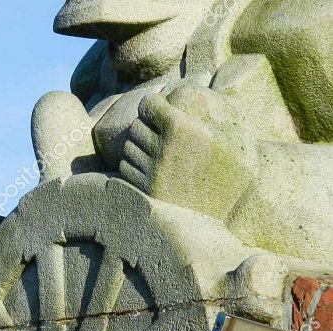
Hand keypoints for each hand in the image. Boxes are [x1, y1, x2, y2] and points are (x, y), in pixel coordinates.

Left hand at [120, 85, 258, 219]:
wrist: (235, 209)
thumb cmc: (238, 165)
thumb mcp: (238, 130)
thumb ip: (222, 105)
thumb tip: (209, 87)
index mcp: (184, 129)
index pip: (148, 105)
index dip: (151, 104)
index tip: (157, 108)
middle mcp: (165, 150)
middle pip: (136, 126)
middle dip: (145, 125)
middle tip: (156, 130)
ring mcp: (153, 173)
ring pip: (129, 147)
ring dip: (138, 146)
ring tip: (154, 149)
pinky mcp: (146, 192)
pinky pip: (126, 169)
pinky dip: (133, 165)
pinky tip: (149, 166)